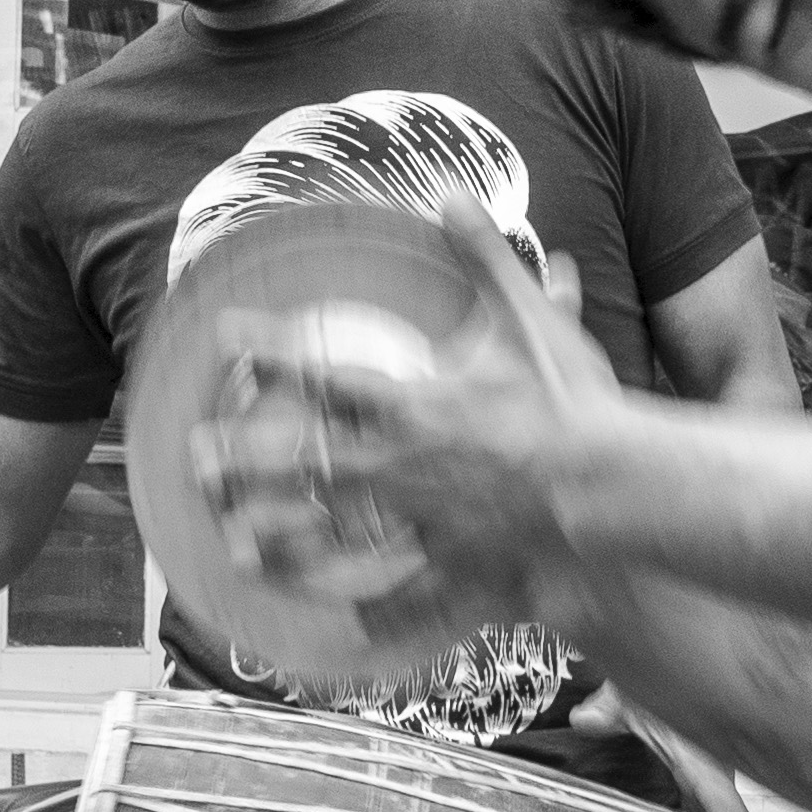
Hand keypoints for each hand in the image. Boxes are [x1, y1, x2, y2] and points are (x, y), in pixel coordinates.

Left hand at [186, 200, 625, 649]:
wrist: (611, 488)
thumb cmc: (570, 404)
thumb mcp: (528, 320)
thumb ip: (485, 258)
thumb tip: (456, 193)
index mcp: (413, 403)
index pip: (323, 373)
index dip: (269, 352)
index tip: (228, 339)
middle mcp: (401, 464)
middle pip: (303, 462)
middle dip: (246, 460)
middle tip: (199, 457)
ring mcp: (420, 520)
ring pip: (332, 536)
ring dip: (280, 540)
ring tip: (236, 542)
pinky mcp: (451, 564)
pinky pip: (397, 591)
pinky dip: (365, 608)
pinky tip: (335, 618)